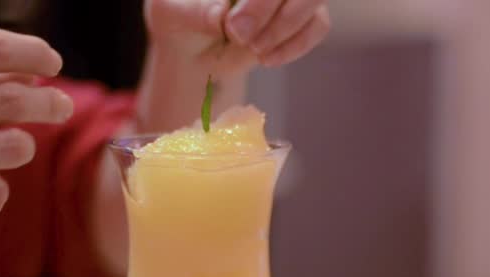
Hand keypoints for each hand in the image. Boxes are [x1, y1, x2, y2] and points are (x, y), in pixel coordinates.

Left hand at [145, 0, 329, 73]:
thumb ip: (196, 12)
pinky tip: (267, 58)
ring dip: (285, 28)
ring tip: (254, 50)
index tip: (233, 24)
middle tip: (240, 37)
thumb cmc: (179, 21)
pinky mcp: (305, 14)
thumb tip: (225, 17)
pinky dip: (295, 45)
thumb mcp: (172, 14)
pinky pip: (318, 24)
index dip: (258, 1)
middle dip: (269, 10)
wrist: (194, 50)